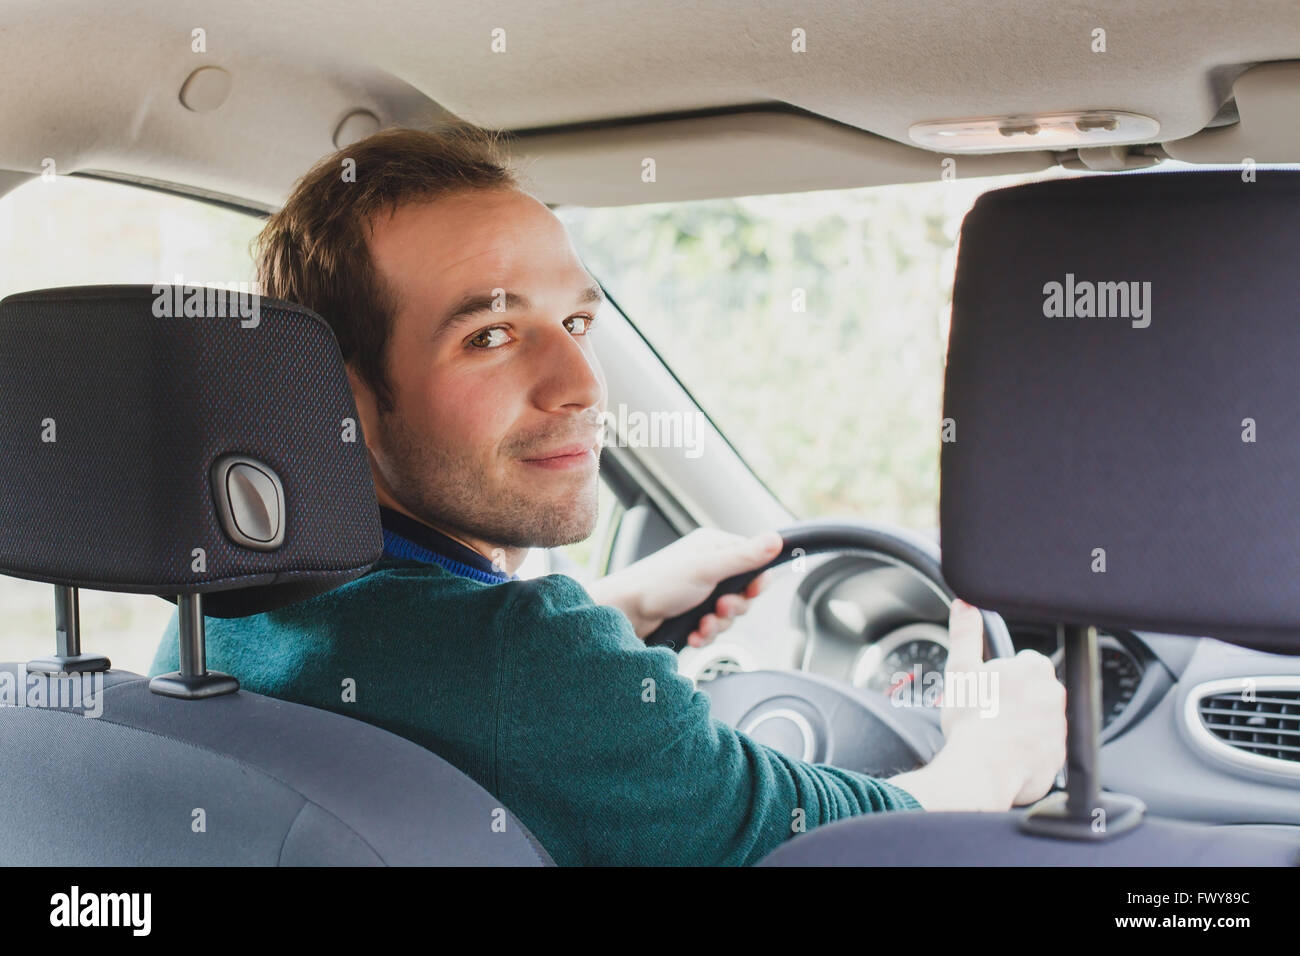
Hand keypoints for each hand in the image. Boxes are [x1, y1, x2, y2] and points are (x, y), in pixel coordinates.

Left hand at [588, 528, 782, 643]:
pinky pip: (712, 628)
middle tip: (720, 609)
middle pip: (744, 592)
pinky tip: (694, 636)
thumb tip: (777, 539)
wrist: (624, 614)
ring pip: (729, 614)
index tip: (750, 592)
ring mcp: (698, 592)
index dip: (755, 581)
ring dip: (718, 624)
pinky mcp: (689, 613)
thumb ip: (744, 557)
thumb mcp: (707, 568)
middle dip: (734, 608)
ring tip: (702, 625)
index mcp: (713, 548)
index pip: (753, 561)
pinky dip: (705, 635)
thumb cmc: (657, 584)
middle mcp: (708, 567)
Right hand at [887, 599, 1066, 810]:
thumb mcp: (961, 669)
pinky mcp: (1059, 759)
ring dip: (1023, 725)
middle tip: (989, 711)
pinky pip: (1043, 750)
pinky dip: (1028, 751)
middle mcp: (1055, 697)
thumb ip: (966, 634)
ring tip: (995, 735)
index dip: (1006, 674)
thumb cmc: (971, 719)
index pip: (1027, 662)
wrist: (981, 769)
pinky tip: (1005, 754)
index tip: (990, 688)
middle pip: (1035, 691)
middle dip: (1017, 699)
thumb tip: (965, 604)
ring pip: (1040, 720)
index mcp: (1035, 670)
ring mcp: (1059, 730)